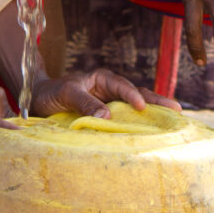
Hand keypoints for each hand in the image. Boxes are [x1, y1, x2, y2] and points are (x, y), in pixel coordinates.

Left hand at [31, 68, 180, 119]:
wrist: (37, 101)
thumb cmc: (50, 93)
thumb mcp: (65, 94)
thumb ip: (84, 103)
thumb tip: (106, 117)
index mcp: (101, 78)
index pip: (121, 86)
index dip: (132, 95)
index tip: (141, 106)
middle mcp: (109, 91)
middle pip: (136, 95)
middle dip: (156, 102)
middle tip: (177, 110)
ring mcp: (110, 105)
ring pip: (134, 109)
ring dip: (152, 114)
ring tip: (173, 121)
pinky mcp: (107, 120)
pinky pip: (125, 122)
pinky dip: (139, 127)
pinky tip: (152, 134)